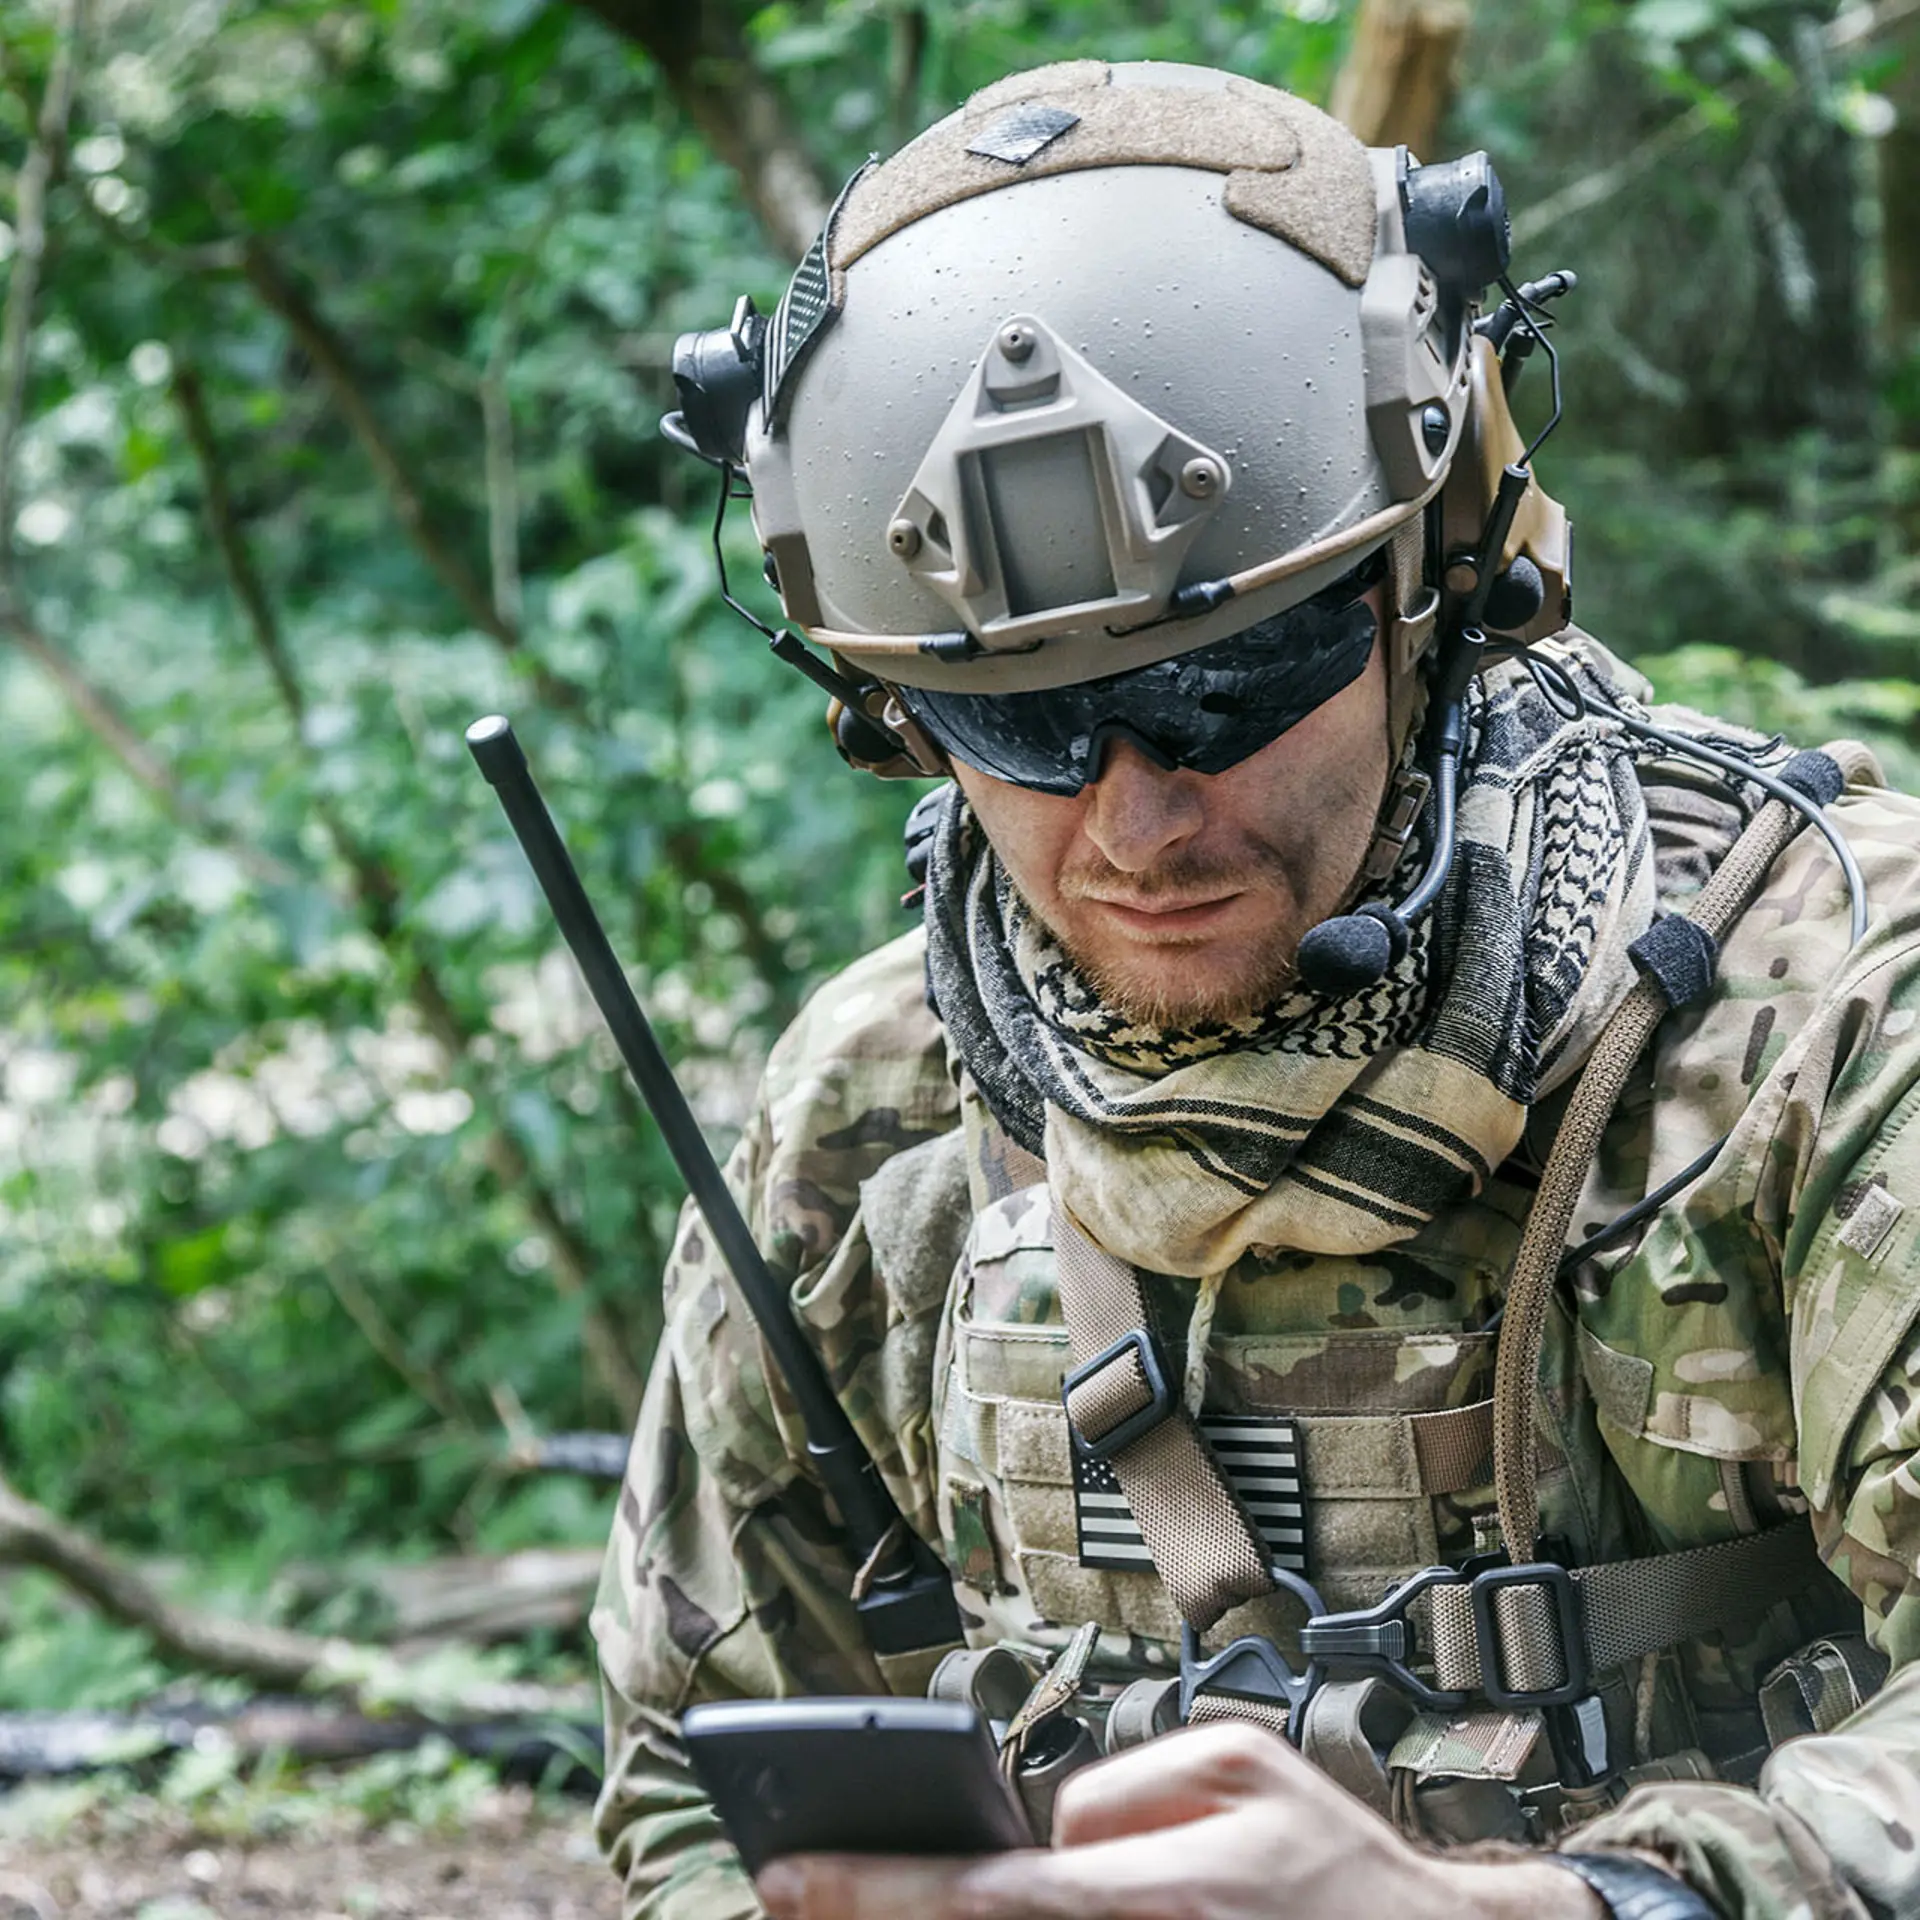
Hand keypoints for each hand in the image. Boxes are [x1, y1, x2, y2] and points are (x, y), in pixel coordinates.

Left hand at [756, 1719, 1603, 1919]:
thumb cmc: (1331, 1859)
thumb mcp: (1235, 1771)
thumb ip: (1118, 1799)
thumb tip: (1037, 1842)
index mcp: (1159, 1892)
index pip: (986, 1891)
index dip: (873, 1891)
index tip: (784, 1876)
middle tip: (786, 1899)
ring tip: (853, 1905)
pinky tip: (962, 1916)